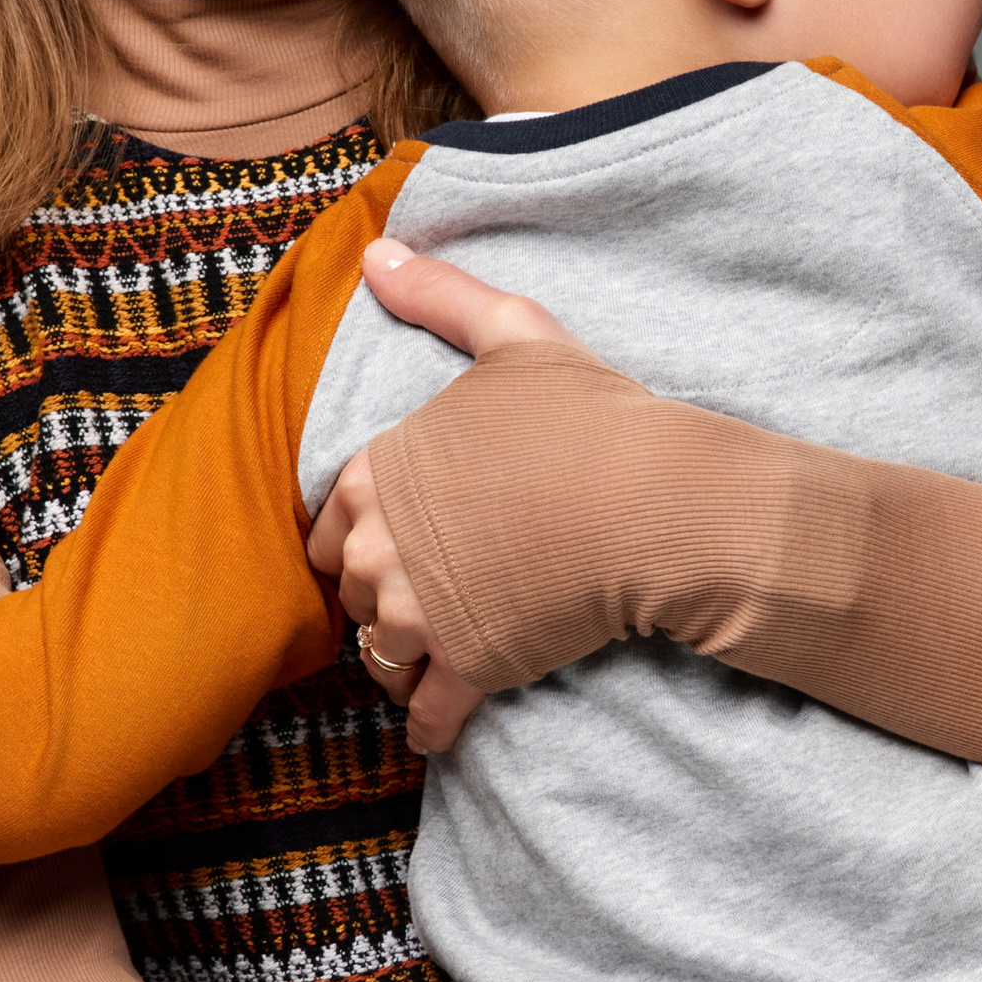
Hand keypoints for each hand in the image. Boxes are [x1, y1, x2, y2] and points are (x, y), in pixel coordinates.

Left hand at [309, 240, 583, 752]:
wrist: (652, 506)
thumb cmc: (587, 417)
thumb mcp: (512, 333)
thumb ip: (439, 296)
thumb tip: (379, 252)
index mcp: (379, 472)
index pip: (329, 526)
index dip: (359, 538)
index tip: (389, 548)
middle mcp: (382, 549)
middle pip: (349, 597)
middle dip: (376, 603)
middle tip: (414, 605)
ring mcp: (420, 616)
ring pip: (379, 660)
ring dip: (399, 666)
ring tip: (426, 666)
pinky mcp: (467, 671)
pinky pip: (427, 717)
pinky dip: (430, 727)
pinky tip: (441, 729)